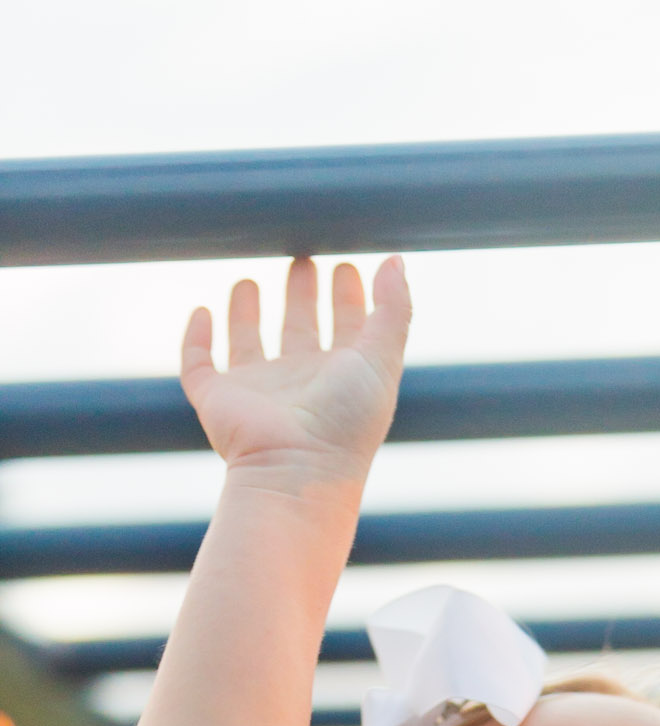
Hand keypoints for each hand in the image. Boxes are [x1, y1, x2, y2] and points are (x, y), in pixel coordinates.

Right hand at [180, 254, 411, 486]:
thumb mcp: (381, 359)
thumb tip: (396, 261)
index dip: (348, 295)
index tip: (346, 263)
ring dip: (247, 312)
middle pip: (300, 328)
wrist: (295, 470)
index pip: (346, 326)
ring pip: (249, 342)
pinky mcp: (217, 397)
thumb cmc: (345, 422)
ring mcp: (258, 390)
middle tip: (303, 256)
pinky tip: (201, 310)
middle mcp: (301, 381)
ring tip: (247, 278)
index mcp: (342, 376)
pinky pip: (200, 364)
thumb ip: (394, 310)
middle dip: (301, 294)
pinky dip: (197, 338)